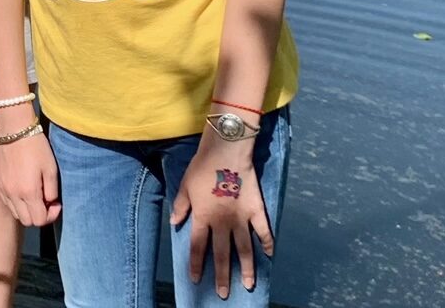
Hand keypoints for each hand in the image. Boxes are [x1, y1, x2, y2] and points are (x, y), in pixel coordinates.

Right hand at [0, 126, 61, 226]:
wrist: (14, 129)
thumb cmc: (36, 147)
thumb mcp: (51, 168)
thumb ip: (52, 191)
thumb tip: (50, 203)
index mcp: (28, 192)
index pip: (39, 221)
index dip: (51, 215)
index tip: (56, 203)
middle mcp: (13, 194)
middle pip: (27, 221)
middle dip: (39, 215)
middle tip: (47, 201)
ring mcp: (2, 188)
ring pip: (15, 213)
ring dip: (26, 210)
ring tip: (35, 194)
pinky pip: (6, 201)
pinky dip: (16, 201)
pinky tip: (23, 188)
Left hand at [170, 132, 271, 296]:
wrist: (226, 151)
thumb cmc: (202, 166)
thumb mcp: (185, 186)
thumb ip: (181, 206)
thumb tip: (174, 222)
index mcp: (203, 217)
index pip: (197, 247)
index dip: (196, 264)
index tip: (195, 280)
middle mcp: (222, 222)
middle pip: (221, 254)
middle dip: (222, 276)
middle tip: (224, 294)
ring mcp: (241, 218)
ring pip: (244, 249)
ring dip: (246, 268)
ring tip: (248, 284)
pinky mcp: (256, 209)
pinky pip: (263, 230)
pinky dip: (267, 242)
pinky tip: (270, 255)